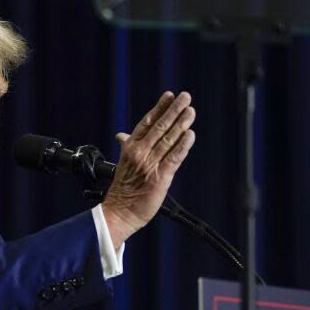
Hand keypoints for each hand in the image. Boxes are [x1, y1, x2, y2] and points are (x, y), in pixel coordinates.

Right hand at [102, 91, 195, 248]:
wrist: (118, 213)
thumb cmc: (122, 190)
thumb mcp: (121, 164)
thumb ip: (126, 148)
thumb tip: (121, 136)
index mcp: (129, 149)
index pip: (146, 123)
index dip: (158, 108)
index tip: (169, 96)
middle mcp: (139, 153)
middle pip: (159, 127)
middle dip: (173, 111)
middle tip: (185, 97)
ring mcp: (150, 164)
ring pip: (168, 140)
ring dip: (181, 124)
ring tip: (191, 111)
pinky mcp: (160, 177)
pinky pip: (174, 158)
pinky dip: (183, 146)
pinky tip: (190, 135)